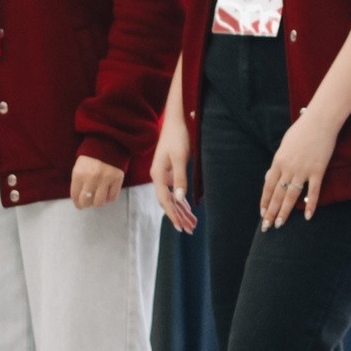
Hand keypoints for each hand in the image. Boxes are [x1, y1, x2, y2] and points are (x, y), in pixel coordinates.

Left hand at [70, 154, 123, 209]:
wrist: (109, 142)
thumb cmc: (91, 156)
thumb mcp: (79, 166)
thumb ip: (78, 181)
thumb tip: (79, 198)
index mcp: (79, 174)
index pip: (75, 195)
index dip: (77, 203)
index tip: (79, 205)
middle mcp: (91, 178)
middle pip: (86, 201)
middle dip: (86, 204)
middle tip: (88, 203)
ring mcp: (105, 179)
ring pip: (99, 202)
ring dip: (98, 203)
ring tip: (98, 199)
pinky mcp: (117, 179)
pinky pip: (113, 197)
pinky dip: (109, 198)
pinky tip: (107, 194)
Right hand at [151, 105, 195, 231]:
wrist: (175, 120)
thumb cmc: (177, 136)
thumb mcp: (181, 157)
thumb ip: (180, 178)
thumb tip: (180, 199)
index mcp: (158, 175)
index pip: (165, 201)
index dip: (173, 215)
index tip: (181, 227)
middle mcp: (158, 177)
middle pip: (168, 202)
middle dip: (178, 216)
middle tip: (190, 230)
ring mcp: (163, 174)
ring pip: (172, 198)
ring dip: (181, 210)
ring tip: (192, 223)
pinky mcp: (169, 171)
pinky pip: (174, 190)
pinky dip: (182, 201)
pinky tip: (188, 208)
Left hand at [260, 105, 340, 227]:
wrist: (320, 121)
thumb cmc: (302, 130)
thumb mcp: (285, 145)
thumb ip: (280, 161)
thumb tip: (274, 174)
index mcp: (278, 161)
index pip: (268, 186)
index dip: (265, 201)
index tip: (262, 213)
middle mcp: (288, 168)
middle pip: (277, 194)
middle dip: (271, 212)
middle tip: (267, 226)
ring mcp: (303, 170)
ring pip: (291, 196)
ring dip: (285, 212)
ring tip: (280, 224)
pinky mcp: (318, 171)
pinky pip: (313, 192)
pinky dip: (310, 205)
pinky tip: (307, 216)